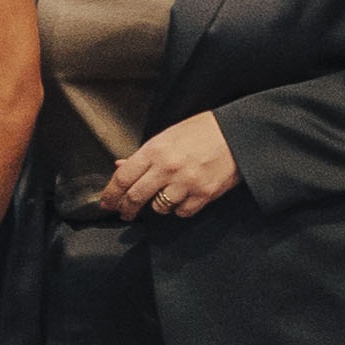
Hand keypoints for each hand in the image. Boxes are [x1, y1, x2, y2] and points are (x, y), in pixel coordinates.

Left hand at [97, 114, 243, 222]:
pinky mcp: (204, 194)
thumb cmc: (202, 131)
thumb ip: (143, 155)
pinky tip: (180, 200)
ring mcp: (186, 183)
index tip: (106, 202)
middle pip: (136, 196)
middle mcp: (168, 168)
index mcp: (155, 150)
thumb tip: (120, 165)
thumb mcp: (167, 136)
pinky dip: (178, 209)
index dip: (111, 193)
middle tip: (124, 212)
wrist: (237, 135)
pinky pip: (182, 212)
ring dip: (156, 206)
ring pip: (158, 207)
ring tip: (159, 198)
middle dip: (126, 208)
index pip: (123, 177)